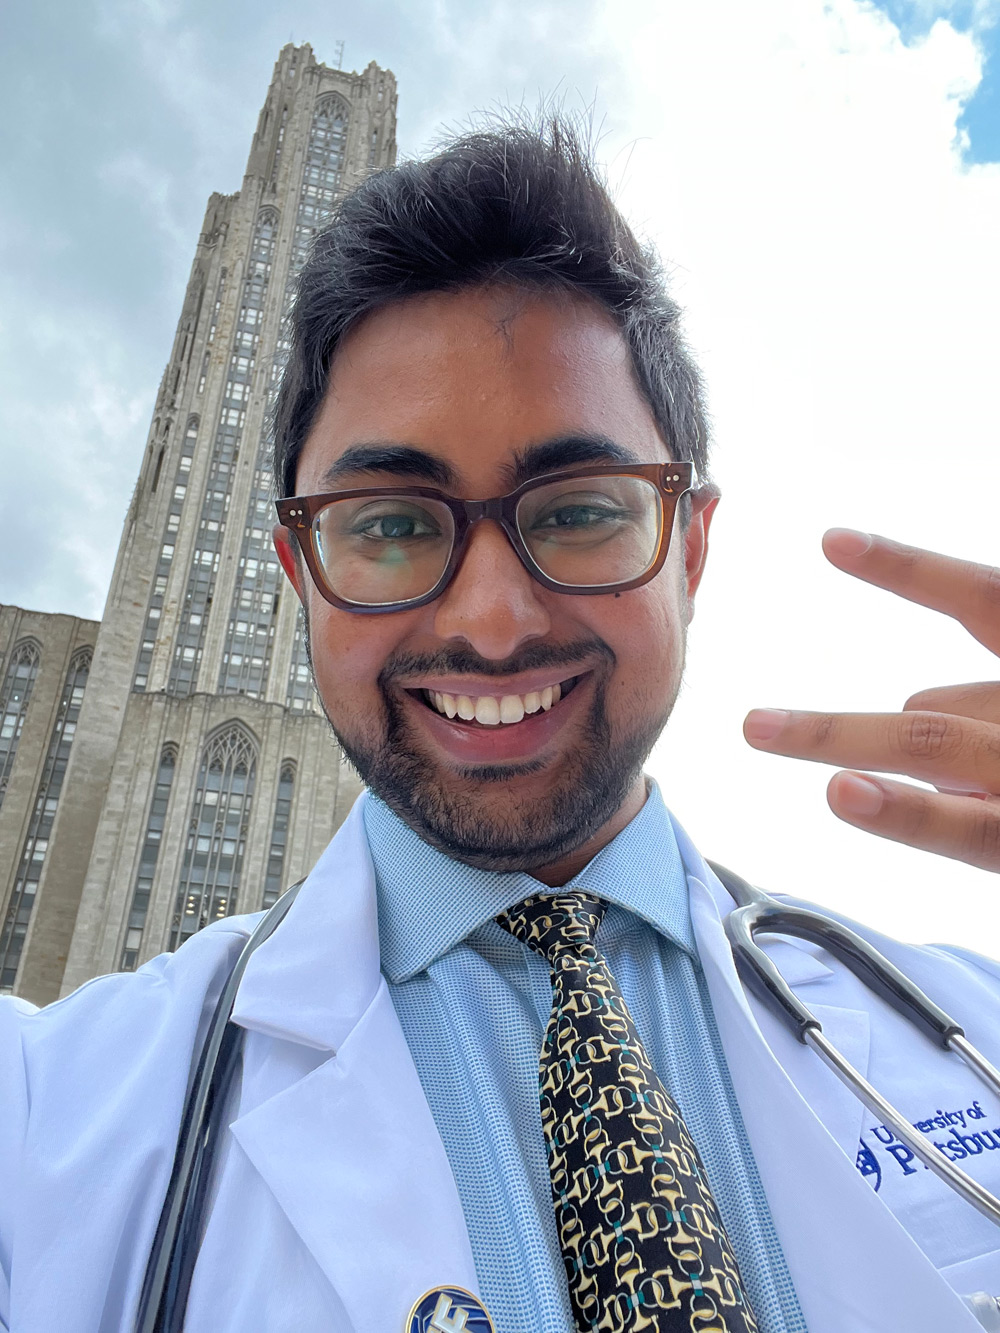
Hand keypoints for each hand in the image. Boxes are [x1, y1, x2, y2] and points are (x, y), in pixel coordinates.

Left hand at [743, 529, 999, 871]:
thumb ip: (990, 698)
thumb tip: (916, 695)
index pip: (986, 601)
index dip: (910, 571)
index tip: (830, 540)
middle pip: (937, 718)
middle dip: (840, 727)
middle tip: (754, 727)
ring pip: (946, 758)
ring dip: (858, 757)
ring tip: (777, 746)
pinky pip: (976, 827)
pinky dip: (917, 813)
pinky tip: (851, 794)